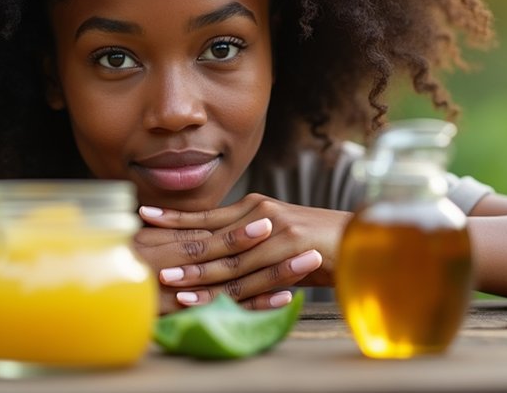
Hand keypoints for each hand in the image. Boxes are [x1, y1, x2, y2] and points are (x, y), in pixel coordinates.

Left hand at [135, 193, 349, 310]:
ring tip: (172, 282)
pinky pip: (257, 277)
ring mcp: (278, 232)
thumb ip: (250, 239)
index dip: (175, 218)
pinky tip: (213, 299)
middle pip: (212, 236)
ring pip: (231, 259)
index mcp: (256, 207)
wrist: (363, 239)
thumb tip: (218, 250)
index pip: (208, 215)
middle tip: (149, 258)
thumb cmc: (317, 242)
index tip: (144, 215)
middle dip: (179, 249)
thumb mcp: (279, 234)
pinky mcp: (294, 251)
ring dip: (200, 273)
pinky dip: (232, 291)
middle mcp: (262, 214)